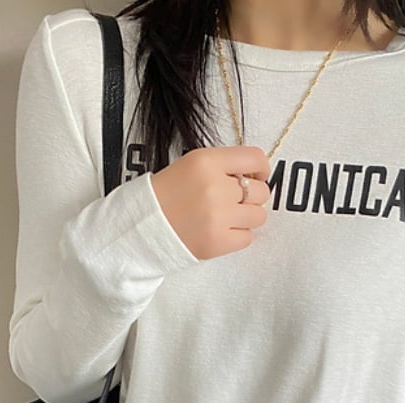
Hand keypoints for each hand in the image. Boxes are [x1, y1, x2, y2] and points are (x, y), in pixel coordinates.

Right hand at [149, 145, 271, 260]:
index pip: (255, 158)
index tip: (257, 176)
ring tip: (227, 217)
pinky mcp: (219, 241)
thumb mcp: (192, 165)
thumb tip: (256, 176)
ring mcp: (219, 216)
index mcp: (207, 162)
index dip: (261, 169)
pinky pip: (248, 237)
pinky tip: (221, 231)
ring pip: (259, 215)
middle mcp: (216, 187)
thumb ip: (224, 166)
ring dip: (247, 217)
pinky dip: (238, 235)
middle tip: (234, 201)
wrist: (143, 225)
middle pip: (261, 191)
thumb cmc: (168, 194)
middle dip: (252, 196)